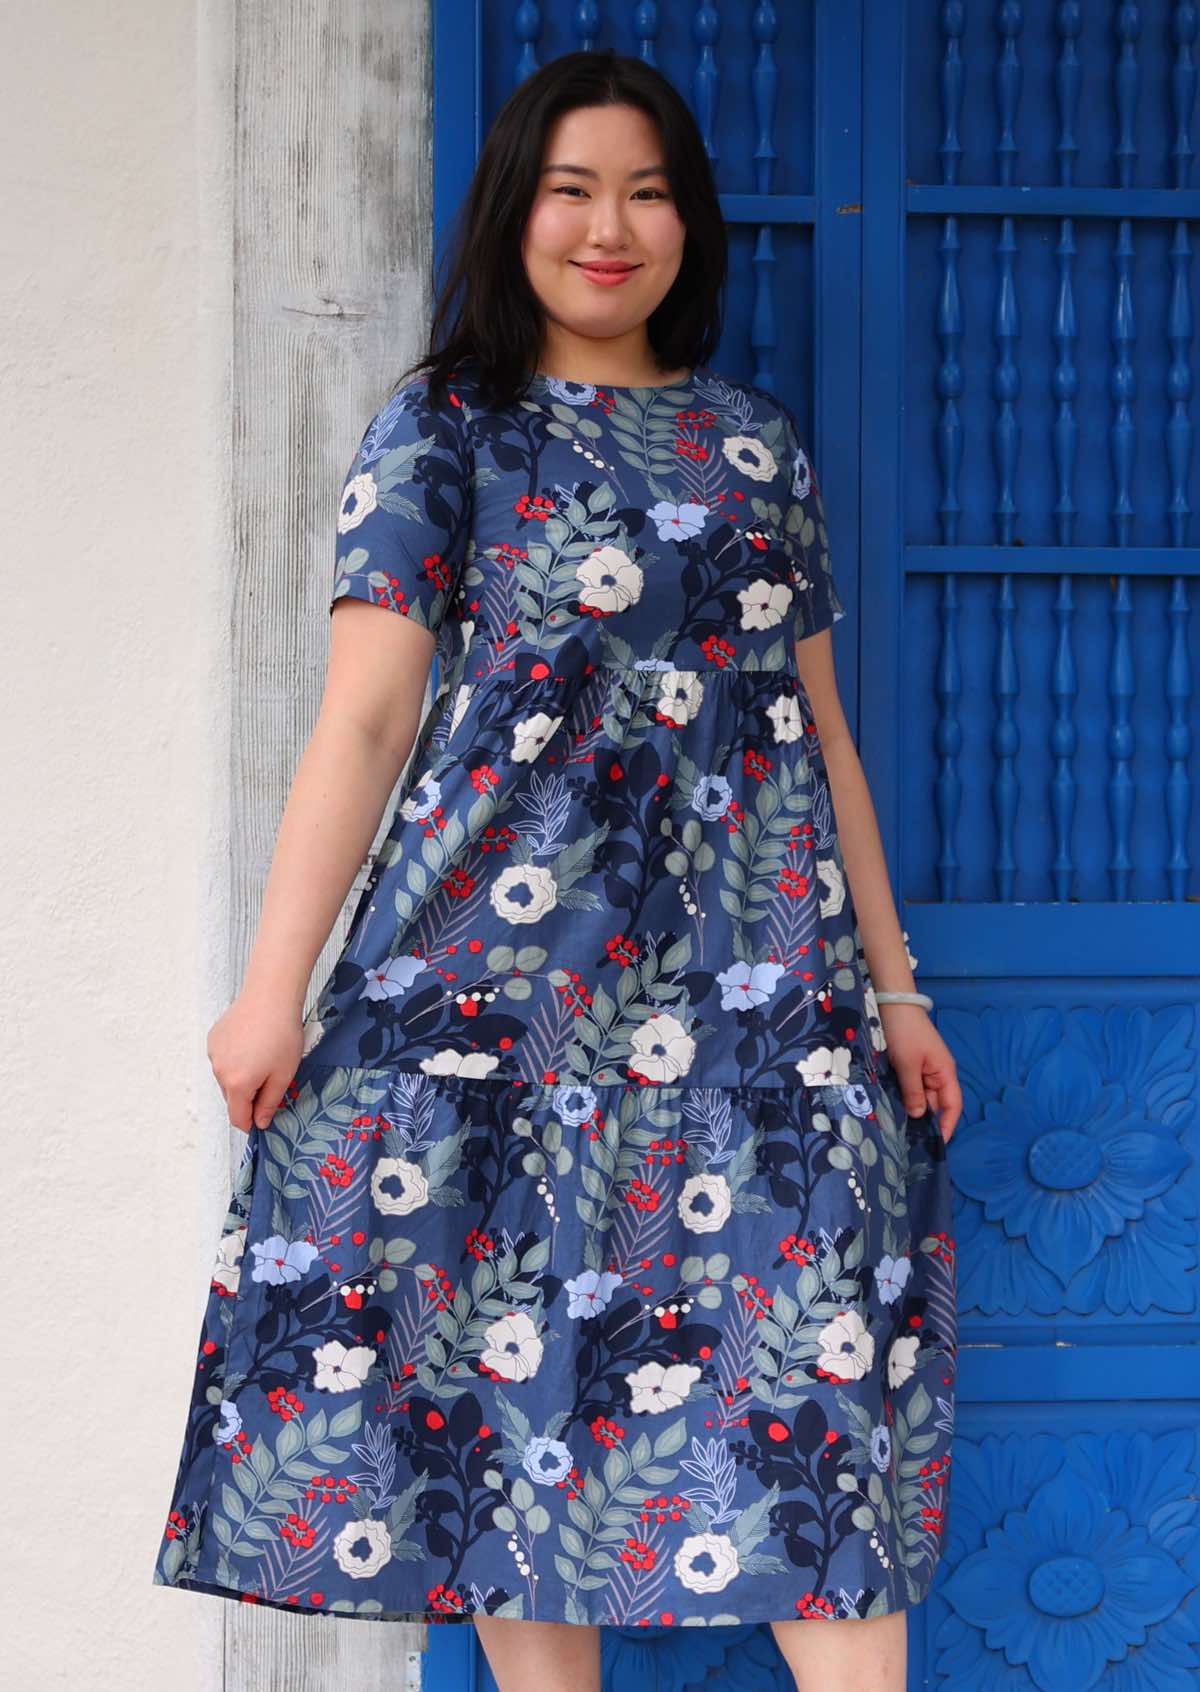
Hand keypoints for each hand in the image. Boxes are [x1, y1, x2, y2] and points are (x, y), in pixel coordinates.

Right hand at [206, 990, 304, 1133]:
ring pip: (226, 1079)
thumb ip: (270, 1102)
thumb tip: (261, 1122)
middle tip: (271, 1078)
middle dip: (249, 1097)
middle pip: (232, 1098)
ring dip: (241, 1078)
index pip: (237, 1118)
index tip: (263, 1120)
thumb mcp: (283, 1074)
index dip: (251, 1123)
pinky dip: (235, 1060)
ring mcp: (213, 1054)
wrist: (271, 996)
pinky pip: (223, 1060)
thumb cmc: (282, 1034)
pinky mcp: (213, 1039)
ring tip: (263, 1057)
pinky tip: (252, 1045)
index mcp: (237, 1084)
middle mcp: (219, 1071)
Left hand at [877, 1003, 961, 1142]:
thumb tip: (919, 1116)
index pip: (952, 1106)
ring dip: (916, 1111)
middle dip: (928, 1122)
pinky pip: (915, 1087)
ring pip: (924, 1097)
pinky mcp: (914, 1064)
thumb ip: (913, 1092)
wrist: (894, 1005)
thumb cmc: (905, 1033)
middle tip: (913, 1143)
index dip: (947, 1125)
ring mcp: (927, 1069)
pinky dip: (909, 1098)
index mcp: (945, 1073)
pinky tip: (898, 1109)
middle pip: (938, 1104)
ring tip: (904, 1131)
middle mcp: (939, 1073)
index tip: (937, 1144)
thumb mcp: (907, 1065)